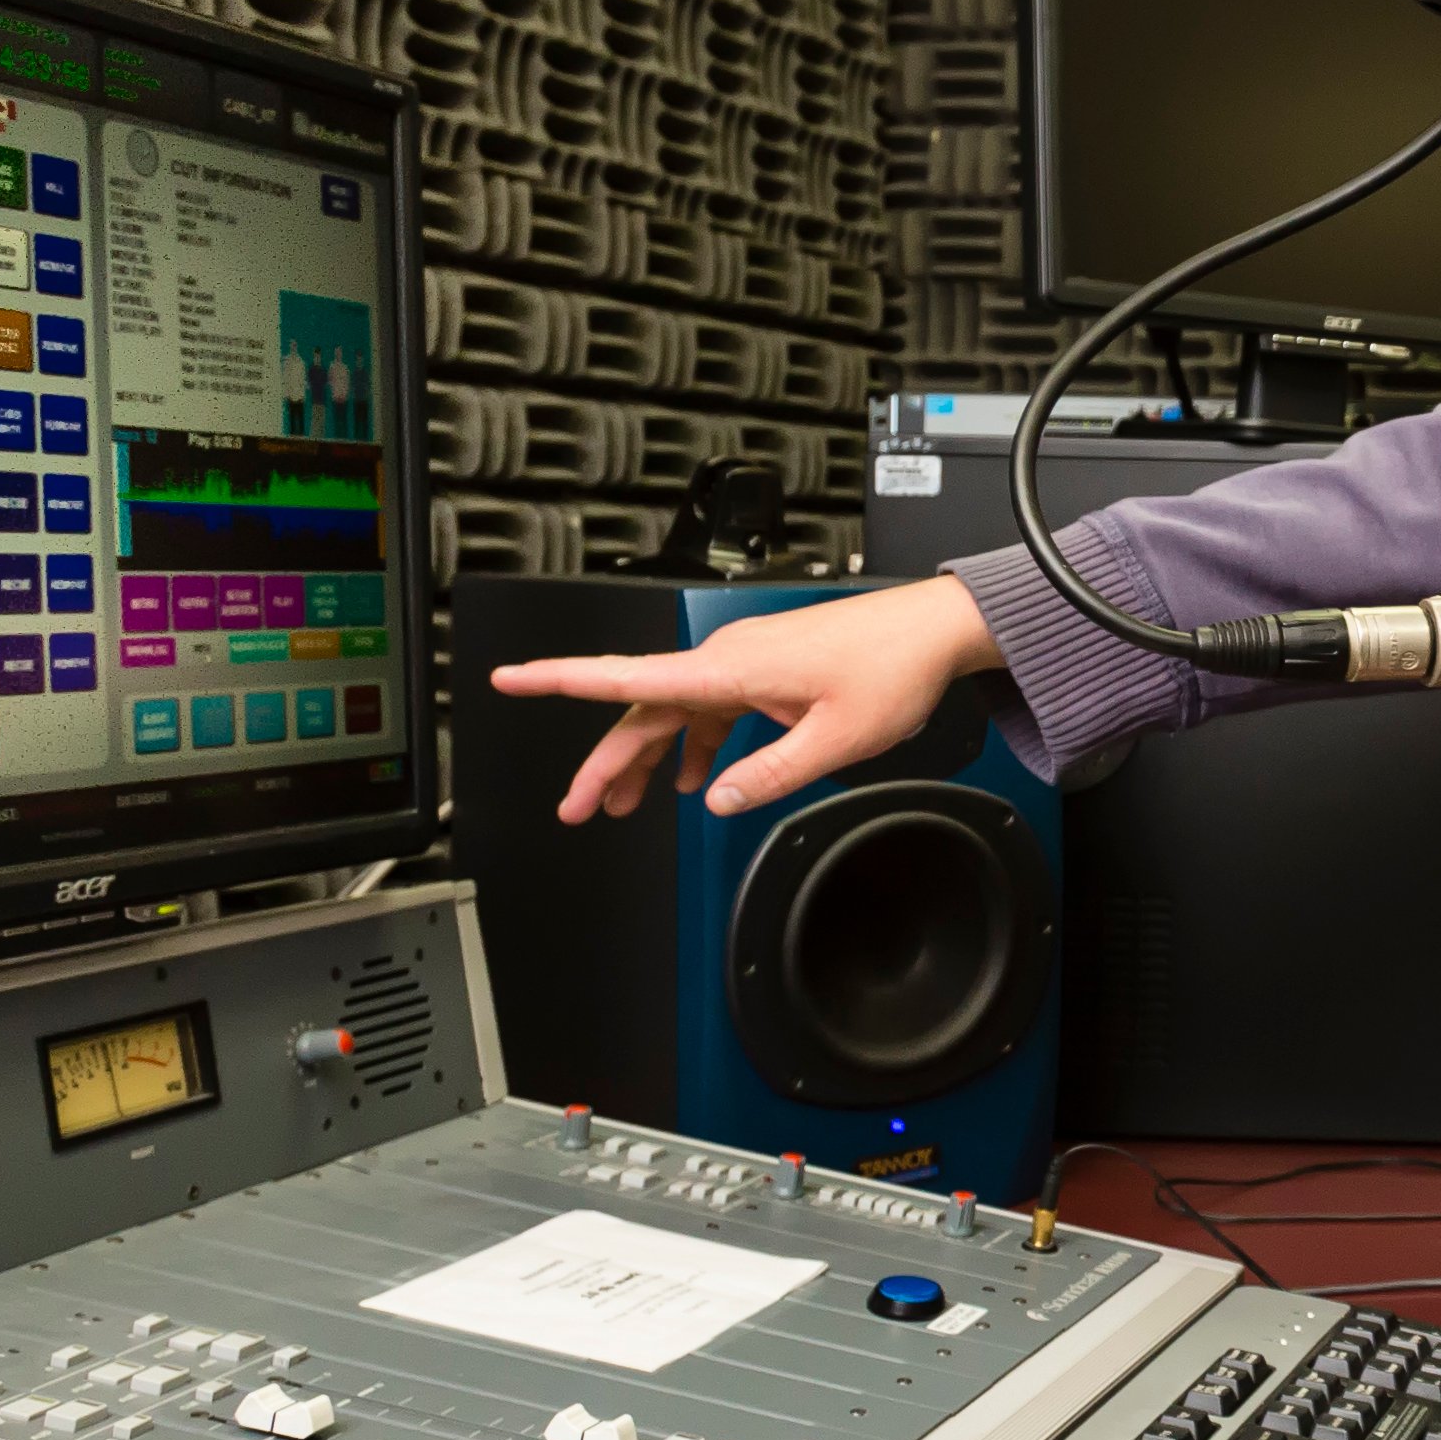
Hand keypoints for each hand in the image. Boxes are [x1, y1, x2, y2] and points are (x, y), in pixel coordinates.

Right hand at [484, 575, 1001, 823]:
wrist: (933, 630)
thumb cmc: (892, 668)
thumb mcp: (834, 740)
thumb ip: (770, 774)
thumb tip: (716, 799)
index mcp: (728, 668)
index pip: (624, 676)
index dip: (558, 679)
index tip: (508, 679)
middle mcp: (726, 660)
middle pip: (641, 710)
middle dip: (604, 762)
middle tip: (577, 809)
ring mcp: (743, 664)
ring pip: (673, 714)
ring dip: (647, 759)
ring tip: (624, 806)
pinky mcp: (763, 671)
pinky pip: (709, 711)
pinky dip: (694, 746)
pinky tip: (693, 780)